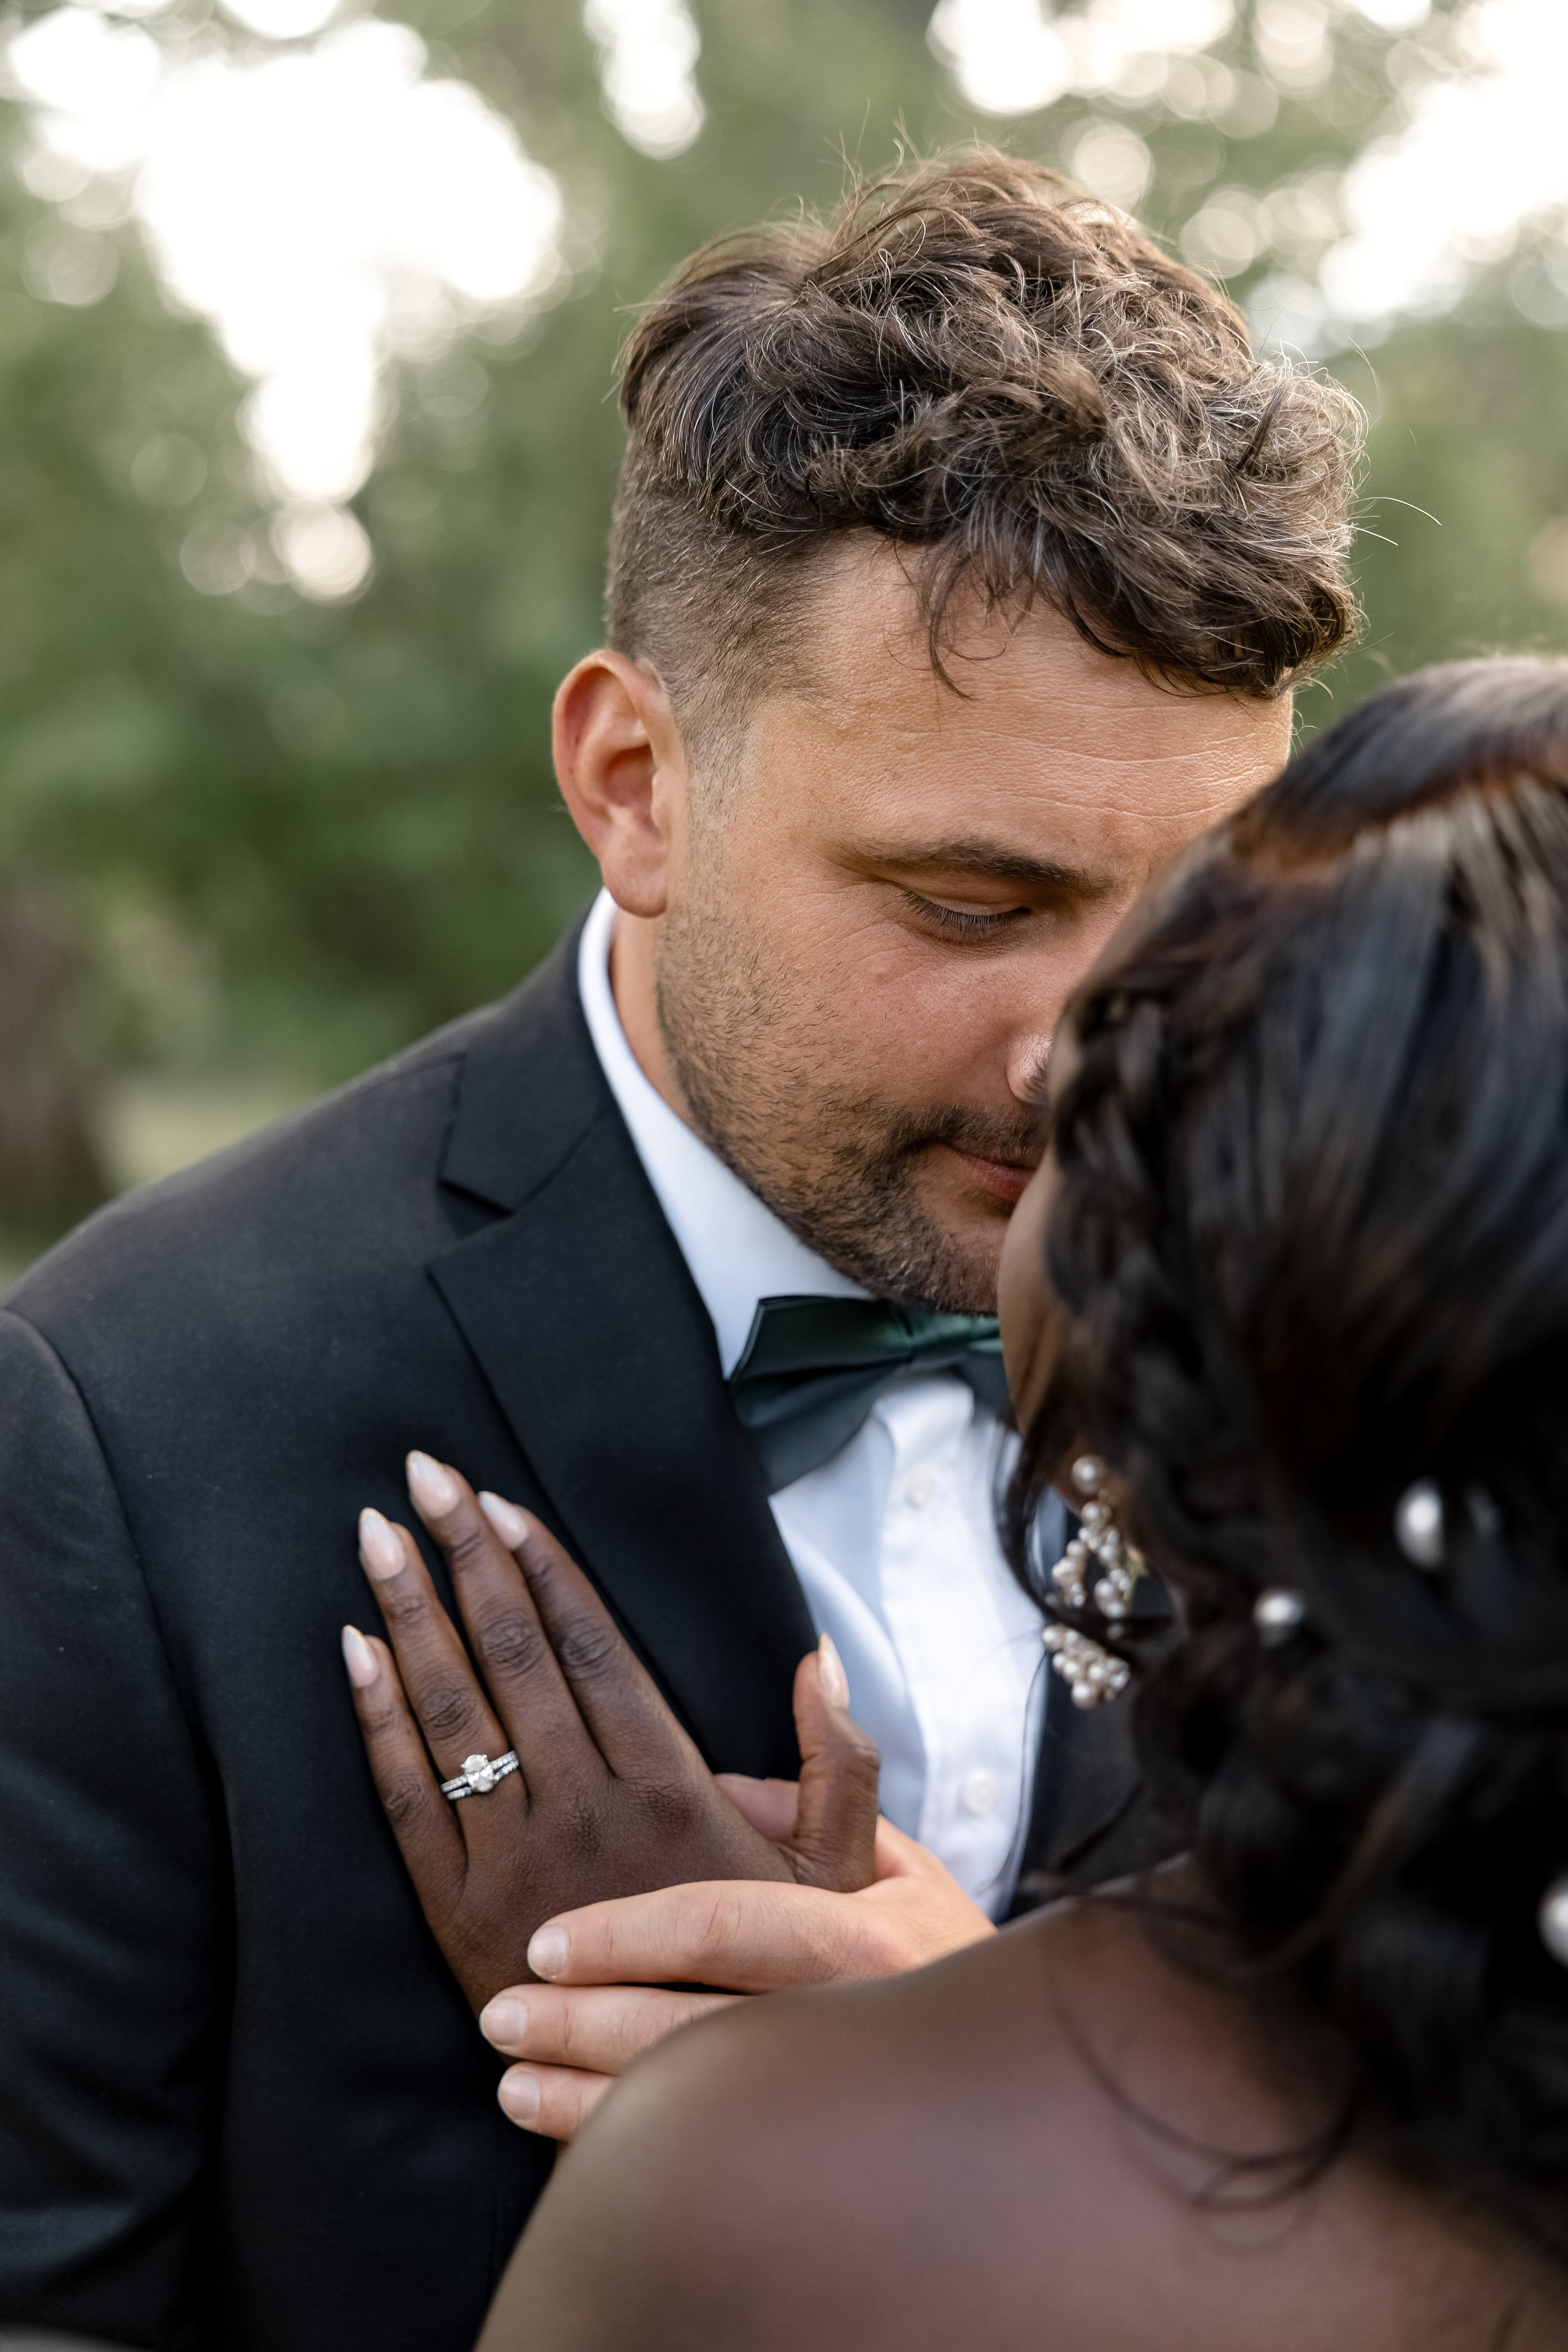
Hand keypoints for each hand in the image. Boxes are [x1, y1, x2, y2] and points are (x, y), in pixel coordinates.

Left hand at [342, 1452, 880, 2010]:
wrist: (692, 2113)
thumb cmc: (771, 1984)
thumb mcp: (838, 1879)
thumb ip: (838, 1765)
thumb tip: (822, 1658)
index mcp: (670, 1787)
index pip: (590, 1644)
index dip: (542, 1563)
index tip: (500, 1500)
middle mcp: (586, 1812)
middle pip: (512, 1652)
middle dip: (462, 1554)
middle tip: (422, 1470)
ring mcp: (514, 1865)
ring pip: (451, 1711)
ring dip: (409, 1612)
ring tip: (376, 1534)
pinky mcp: (456, 1920)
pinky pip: (404, 1801)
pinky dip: (375, 1723)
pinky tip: (353, 1653)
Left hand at [479, 1798, 995, 2138]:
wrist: (1015, 2092)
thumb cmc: (943, 1962)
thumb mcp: (906, 1865)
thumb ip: (832, 1784)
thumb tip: (771, 1713)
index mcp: (856, 1940)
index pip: (717, 1928)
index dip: (624, 1935)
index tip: (547, 1938)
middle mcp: (836, 2025)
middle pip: (682, 2027)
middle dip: (580, 2021)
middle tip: (499, 2011)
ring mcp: (820, 2107)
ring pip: (683, 2106)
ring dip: (581, 2094)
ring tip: (508, 2074)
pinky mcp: (806, 2165)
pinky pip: (698, 2165)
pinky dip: (617, 2152)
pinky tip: (558, 2139)